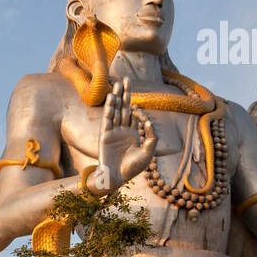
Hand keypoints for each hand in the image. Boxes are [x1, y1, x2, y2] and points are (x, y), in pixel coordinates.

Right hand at [91, 78, 156, 194]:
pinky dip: (110, 107)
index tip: (138, 108)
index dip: (137, 109)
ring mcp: (113, 131)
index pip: (135, 115)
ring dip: (116, 97)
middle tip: (126, 79)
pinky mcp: (105, 134)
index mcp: (132, 133)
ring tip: (117, 83)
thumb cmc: (132, 168)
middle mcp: (122, 130)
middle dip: (125, 93)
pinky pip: (108, 118)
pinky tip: (112, 97)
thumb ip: (152, 137)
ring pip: (115, 110)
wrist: (117, 178)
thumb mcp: (148, 153)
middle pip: (124, 107)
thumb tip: (149, 121)